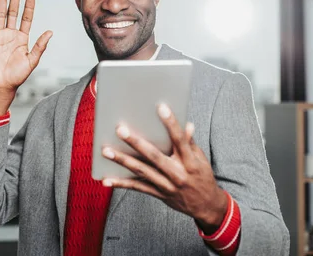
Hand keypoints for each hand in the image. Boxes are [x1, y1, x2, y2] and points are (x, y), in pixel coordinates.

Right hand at [0, 0, 52, 114]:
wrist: (2, 85)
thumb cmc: (18, 75)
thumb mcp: (32, 60)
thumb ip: (40, 46)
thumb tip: (50, 32)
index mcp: (22, 38)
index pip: (26, 18)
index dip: (28, 7)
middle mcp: (10, 34)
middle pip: (13, 12)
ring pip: (0, 14)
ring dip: (2, 0)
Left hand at [101, 104, 227, 233]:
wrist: (206, 206)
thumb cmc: (202, 177)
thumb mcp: (201, 159)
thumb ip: (190, 142)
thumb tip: (187, 124)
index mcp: (190, 161)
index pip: (180, 140)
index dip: (171, 123)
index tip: (161, 107)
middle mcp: (177, 174)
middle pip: (154, 156)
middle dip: (136, 142)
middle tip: (120, 129)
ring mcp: (167, 185)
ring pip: (142, 171)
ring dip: (122, 160)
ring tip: (106, 151)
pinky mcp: (159, 194)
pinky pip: (138, 188)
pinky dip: (121, 184)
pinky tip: (106, 180)